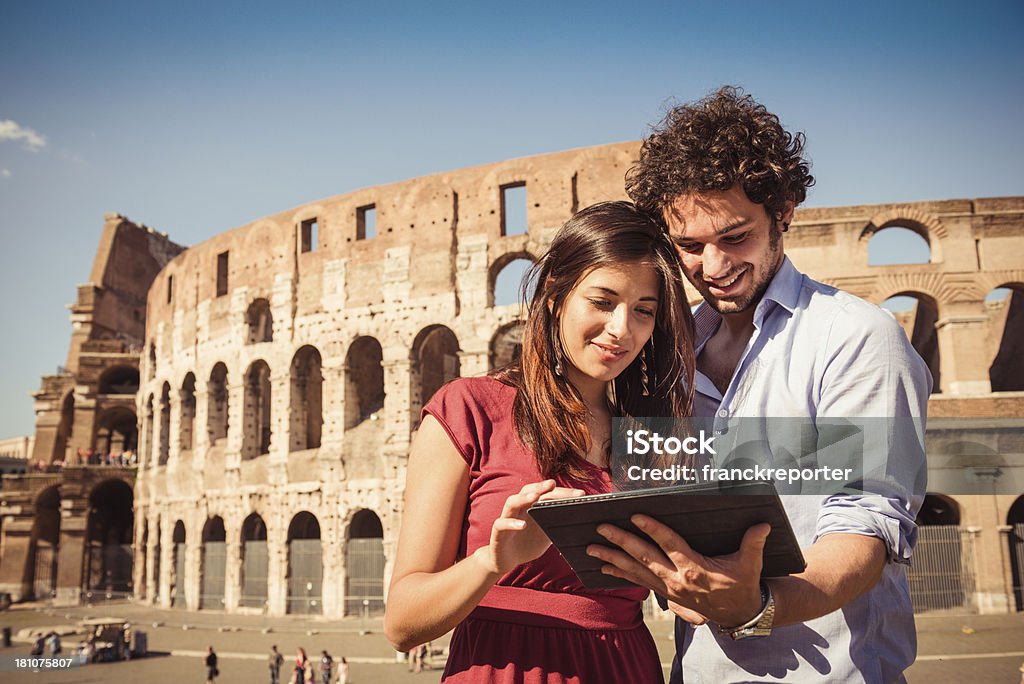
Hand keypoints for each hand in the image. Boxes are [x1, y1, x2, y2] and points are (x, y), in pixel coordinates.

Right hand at [474, 480, 584, 575]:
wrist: (506, 560)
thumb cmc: (527, 543)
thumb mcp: (546, 533)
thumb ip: (557, 524)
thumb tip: (581, 520)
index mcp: (532, 506)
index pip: (547, 493)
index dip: (562, 492)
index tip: (580, 493)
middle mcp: (519, 508)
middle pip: (529, 491)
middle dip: (541, 487)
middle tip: (553, 484)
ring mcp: (507, 518)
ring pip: (512, 502)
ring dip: (523, 498)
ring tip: (534, 497)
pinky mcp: (498, 532)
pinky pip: (501, 524)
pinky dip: (511, 523)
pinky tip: (522, 525)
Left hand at [586, 515, 769, 626]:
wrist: (739, 613)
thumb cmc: (742, 584)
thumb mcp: (750, 564)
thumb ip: (753, 543)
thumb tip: (762, 524)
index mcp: (695, 568)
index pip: (669, 544)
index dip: (652, 528)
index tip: (636, 515)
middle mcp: (677, 579)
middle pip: (643, 556)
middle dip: (620, 541)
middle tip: (600, 527)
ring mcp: (668, 588)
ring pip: (635, 570)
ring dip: (612, 558)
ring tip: (591, 548)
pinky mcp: (666, 593)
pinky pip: (638, 581)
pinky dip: (620, 573)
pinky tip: (604, 565)